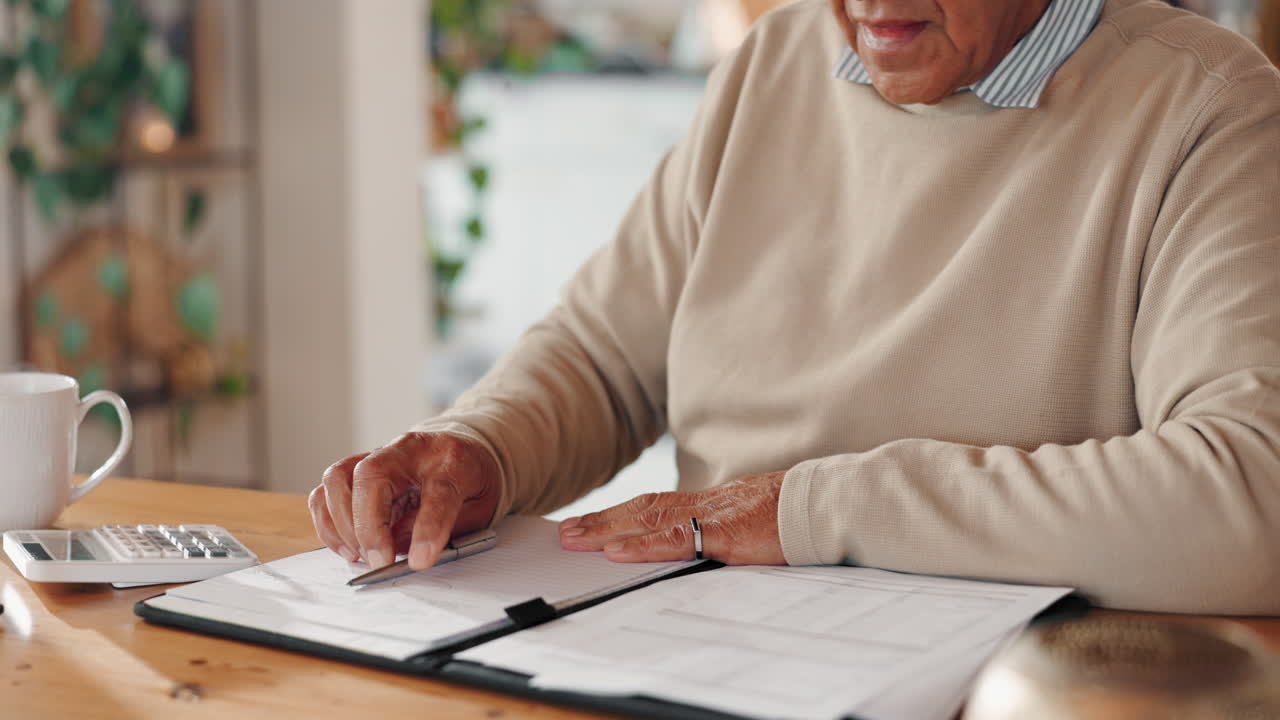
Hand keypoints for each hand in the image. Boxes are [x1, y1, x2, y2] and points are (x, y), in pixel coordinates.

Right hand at [308, 432, 499, 570]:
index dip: (428, 528)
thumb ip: (447, 526)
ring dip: (343, 523)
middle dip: (369, 526)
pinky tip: (347, 546)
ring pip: (339, 477)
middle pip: (372, 475)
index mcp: (451, 460)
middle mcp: (409, 450)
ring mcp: (379, 455)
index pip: (438, 491)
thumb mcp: (480, 507)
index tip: (421, 562)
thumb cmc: (471, 481)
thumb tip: (401, 545)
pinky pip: (326, 490)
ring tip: (362, 555)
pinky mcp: (357, 468)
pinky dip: (328, 522)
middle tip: (379, 561)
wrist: (464, 450)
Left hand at [557, 472, 786, 564]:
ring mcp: (715, 515)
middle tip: (567, 532)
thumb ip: (735, 533)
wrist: (831, 505)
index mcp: (717, 502)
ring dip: (608, 530)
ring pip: (649, 518)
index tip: (594, 524)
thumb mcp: (762, 524)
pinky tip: (616, 551)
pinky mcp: (725, 533)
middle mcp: (709, 503)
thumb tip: (715, 548)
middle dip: (603, 520)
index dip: (624, 514)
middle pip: (645, 507)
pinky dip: (641, 544)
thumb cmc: (803, 517)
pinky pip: (675, 538)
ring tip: (576, 540)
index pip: (660, 505)